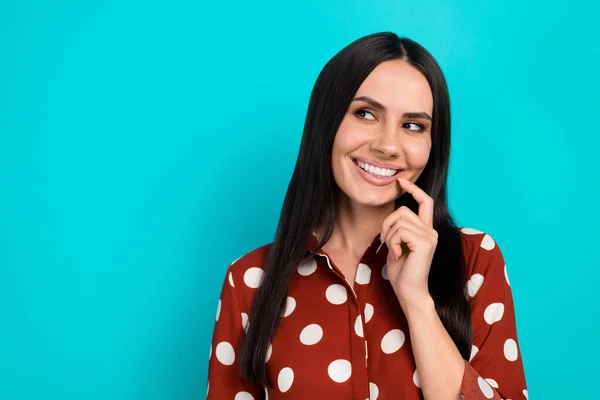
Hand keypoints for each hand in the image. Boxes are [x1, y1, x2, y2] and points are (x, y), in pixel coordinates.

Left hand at [380, 178, 437, 304]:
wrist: (409, 291)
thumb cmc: (402, 271)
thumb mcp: (397, 244)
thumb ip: (398, 229)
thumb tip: (392, 216)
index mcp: (426, 230)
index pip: (425, 202)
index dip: (414, 189)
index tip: (401, 182)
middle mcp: (431, 230)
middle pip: (403, 211)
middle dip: (387, 224)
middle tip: (387, 242)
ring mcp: (430, 236)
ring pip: (399, 221)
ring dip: (389, 236)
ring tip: (394, 251)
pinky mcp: (425, 242)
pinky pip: (399, 231)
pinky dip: (392, 243)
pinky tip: (397, 255)